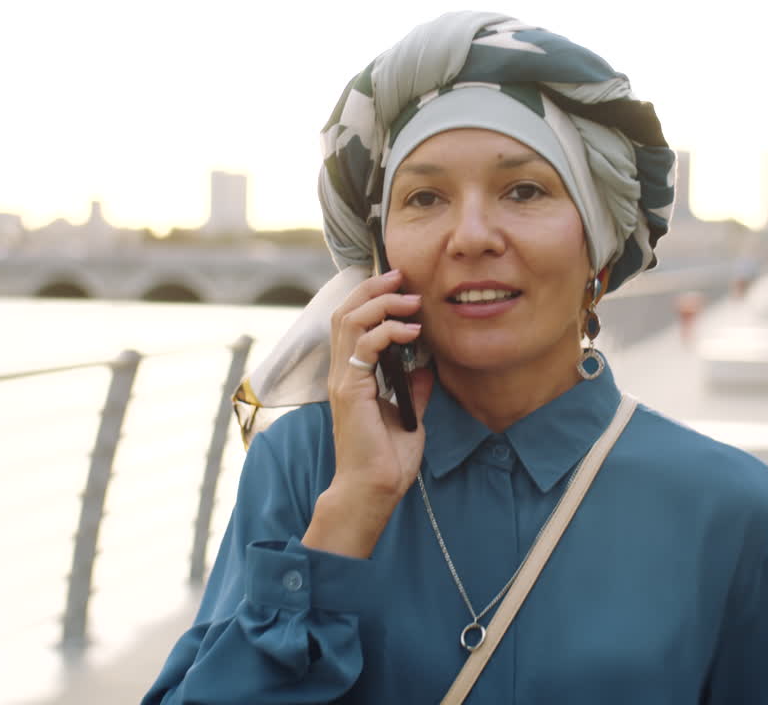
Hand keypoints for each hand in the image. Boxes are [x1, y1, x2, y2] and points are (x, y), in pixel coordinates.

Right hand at [303, 269, 434, 557]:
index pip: (351, 322)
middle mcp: (342, 373)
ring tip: (410, 299)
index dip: (370, 297)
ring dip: (381, 303)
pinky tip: (413, 332)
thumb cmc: (387, 460)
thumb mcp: (409, 415)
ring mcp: (343, 380)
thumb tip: (425, 364)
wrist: (374, 491)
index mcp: (352, 376)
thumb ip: (412, 387)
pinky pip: (365, 345)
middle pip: (345, 311)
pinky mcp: (351, 391)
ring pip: (349, 320)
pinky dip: (389, 331)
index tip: (400, 285)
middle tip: (401, 276)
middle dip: (373, 288)